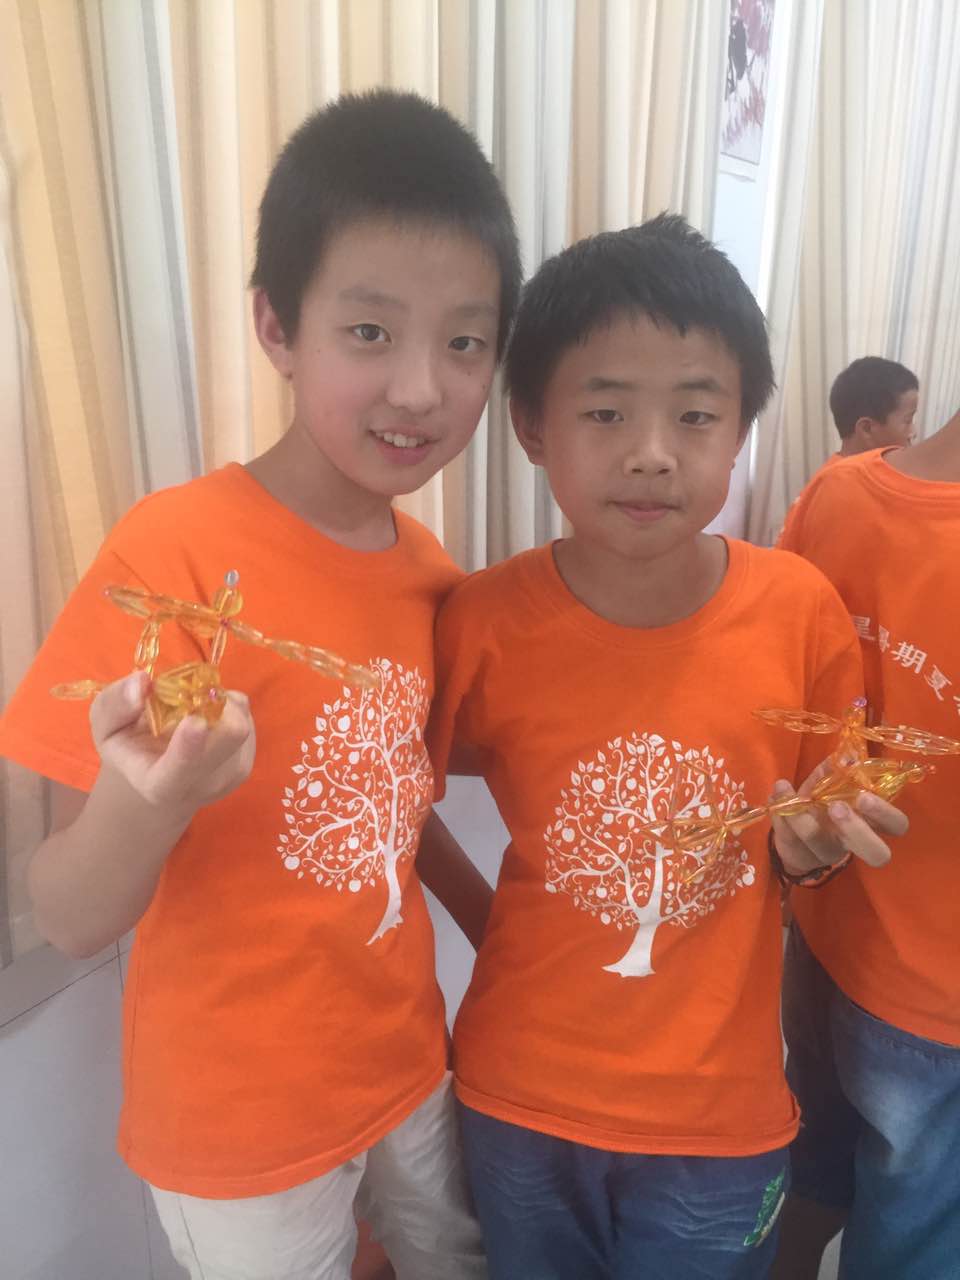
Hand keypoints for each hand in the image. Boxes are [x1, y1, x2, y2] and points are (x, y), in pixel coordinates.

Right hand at [90, 671, 255, 815]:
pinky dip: (226, 706)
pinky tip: (205, 718)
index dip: (189, 747)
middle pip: (230, 737)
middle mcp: (201, 785)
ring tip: (190, 710)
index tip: (194, 721)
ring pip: (239, 719)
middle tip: (186, 693)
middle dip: (212, 701)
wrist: (157, 776)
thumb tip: (142, 682)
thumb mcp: (106, 726)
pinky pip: (245, 715)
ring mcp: (230, 776)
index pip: (178, 772)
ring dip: (216, 701)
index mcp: (158, 784)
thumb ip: (115, 704)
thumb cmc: (128, 748)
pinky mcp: (246, 762)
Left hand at [770, 757, 908, 878]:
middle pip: (878, 854)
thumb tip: (847, 754)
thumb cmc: (821, 803)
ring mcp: (828, 854)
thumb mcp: (829, 783)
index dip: (885, 814)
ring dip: (807, 823)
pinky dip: (782, 816)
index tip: (864, 795)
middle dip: (858, 831)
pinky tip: (778, 795)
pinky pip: (791, 840)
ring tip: (799, 800)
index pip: (897, 825)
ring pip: (825, 850)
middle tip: (836, 808)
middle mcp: (854, 843)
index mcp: (870, 822)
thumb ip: (836, 770)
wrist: (793, 834)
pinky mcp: (801, 857)